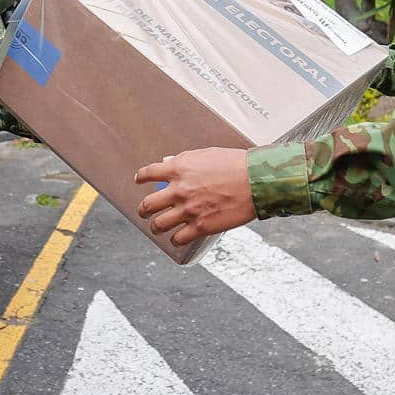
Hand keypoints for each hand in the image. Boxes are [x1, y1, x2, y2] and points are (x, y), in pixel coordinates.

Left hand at [134, 148, 256, 245]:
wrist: (256, 181)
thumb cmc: (235, 164)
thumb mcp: (206, 155)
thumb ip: (184, 160)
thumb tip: (168, 162)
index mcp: (179, 169)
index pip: (148, 173)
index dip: (140, 178)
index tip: (139, 181)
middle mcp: (179, 190)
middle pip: (148, 204)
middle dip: (143, 210)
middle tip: (144, 211)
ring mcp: (188, 210)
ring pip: (159, 224)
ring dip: (155, 227)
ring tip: (157, 227)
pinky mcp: (201, 227)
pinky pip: (178, 238)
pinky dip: (175, 240)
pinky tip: (176, 238)